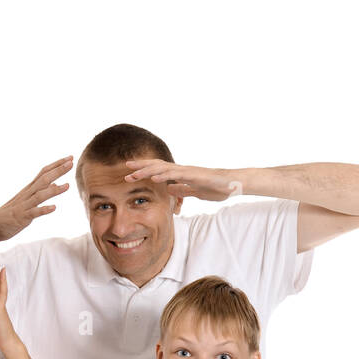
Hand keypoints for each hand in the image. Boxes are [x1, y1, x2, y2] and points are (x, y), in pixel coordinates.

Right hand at [0, 156, 72, 240]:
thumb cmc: (10, 214)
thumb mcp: (27, 201)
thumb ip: (40, 192)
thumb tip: (55, 185)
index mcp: (29, 189)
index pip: (44, 173)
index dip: (56, 165)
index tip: (69, 158)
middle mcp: (27, 194)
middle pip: (44, 179)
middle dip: (58, 170)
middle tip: (71, 162)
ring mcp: (24, 205)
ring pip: (40, 195)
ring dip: (54, 190)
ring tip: (68, 185)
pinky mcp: (22, 217)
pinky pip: (34, 213)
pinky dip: (44, 209)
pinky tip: (54, 208)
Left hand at [124, 159, 243, 201]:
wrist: (232, 185)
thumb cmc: (216, 188)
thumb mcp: (195, 192)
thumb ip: (182, 190)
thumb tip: (169, 189)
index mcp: (181, 175)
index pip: (159, 171)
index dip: (145, 171)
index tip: (131, 173)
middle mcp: (181, 170)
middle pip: (157, 166)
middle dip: (140, 167)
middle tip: (125, 168)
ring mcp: (187, 171)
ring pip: (162, 168)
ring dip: (147, 170)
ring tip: (133, 172)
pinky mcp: (193, 175)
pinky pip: (175, 174)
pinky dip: (163, 174)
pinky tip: (153, 176)